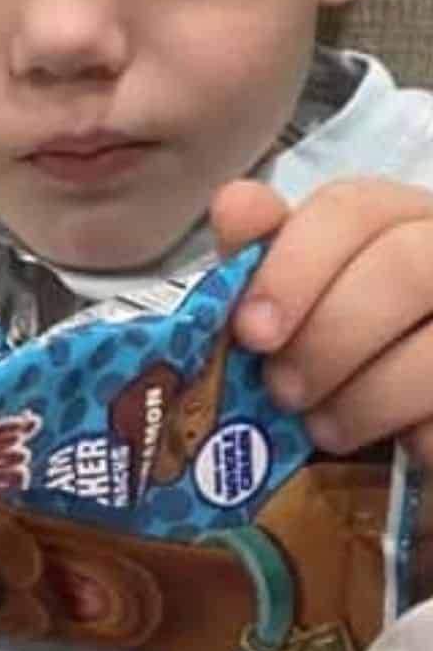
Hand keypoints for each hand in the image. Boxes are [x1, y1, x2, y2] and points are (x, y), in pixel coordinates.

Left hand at [212, 177, 432, 465]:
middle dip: (328, 337)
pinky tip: (399, 447)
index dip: (292, 267)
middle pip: (402, 266)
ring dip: (368, 395)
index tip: (251, 332)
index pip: (350, 209)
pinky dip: (421, 434)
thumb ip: (263, 256)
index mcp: (397, 218)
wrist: (404, 429)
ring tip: (324, 428)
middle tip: (282, 389)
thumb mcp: (295, 301)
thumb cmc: (339, 348)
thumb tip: (236, 203)